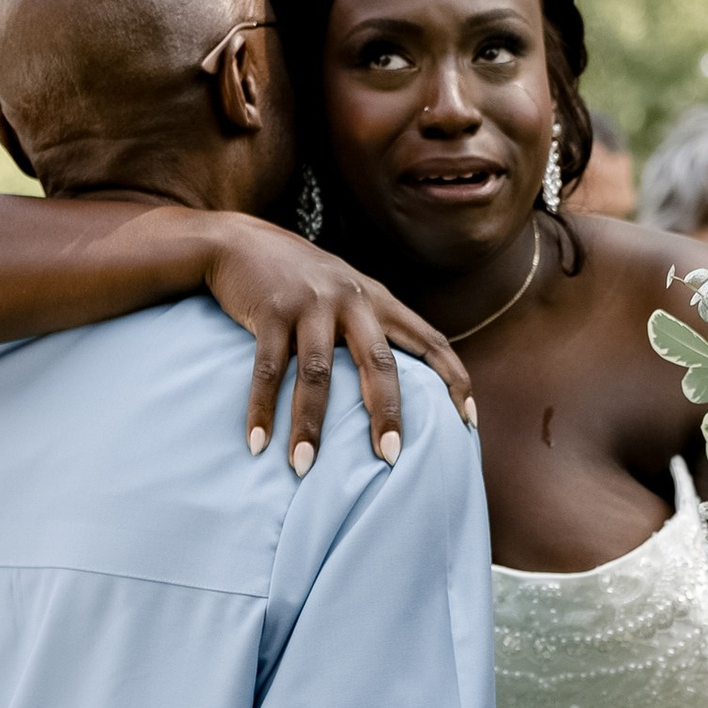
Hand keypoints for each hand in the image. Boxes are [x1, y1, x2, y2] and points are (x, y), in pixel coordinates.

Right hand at [203, 214, 477, 475]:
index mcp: (378, 300)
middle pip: (379, 363)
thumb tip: (395, 389)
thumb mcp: (346, 293)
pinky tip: (257, 443)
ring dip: (310, 424)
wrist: (238, 241)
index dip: (454, 380)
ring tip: (304, 467)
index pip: (430, 340)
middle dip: (386, 413)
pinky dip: (261, 408)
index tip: (468, 422)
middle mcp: (351, 299)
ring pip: (318, 373)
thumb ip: (371, 329)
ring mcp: (310, 303)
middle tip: (390, 458)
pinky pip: (267, 369)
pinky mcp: (270, 309)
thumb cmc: (298, 280)